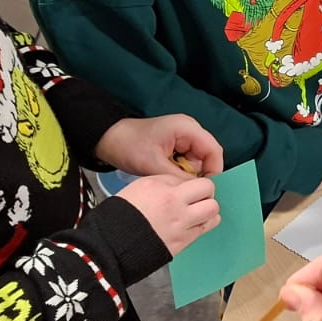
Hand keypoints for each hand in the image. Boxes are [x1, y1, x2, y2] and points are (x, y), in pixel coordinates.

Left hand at [95, 114, 223, 177]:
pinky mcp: (176, 144)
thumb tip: (198, 191)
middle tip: (185, 187)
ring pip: (197, 161)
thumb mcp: (154, 166)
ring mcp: (183, 137)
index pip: (214, 150)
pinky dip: (180, 171)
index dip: (214, 171)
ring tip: (171, 180)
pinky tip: (168, 176)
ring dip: (187, 173)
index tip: (207, 189)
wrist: (107, 139)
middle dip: (198, 173)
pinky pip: (187, 161)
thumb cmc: (129, 146)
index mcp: (187, 129)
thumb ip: (179, 178)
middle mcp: (189, 130)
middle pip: (207, 156)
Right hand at [115, 173, 219, 254]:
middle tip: (198, 198)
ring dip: (207, 212)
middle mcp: (176, 207)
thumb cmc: (121, 214)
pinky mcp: (182, 244)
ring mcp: (182, 227)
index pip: (198, 181)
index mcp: (164, 190)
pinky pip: (203, 231)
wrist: (111, 244)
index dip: (197, 184)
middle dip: (206, 195)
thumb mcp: (141, 186)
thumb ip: (166, 182)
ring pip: (214, 214)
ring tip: (196, 213)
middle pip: (210, 194)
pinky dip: (201, 226)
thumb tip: (184, 185)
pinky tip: (189, 225)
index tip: (193, 188)